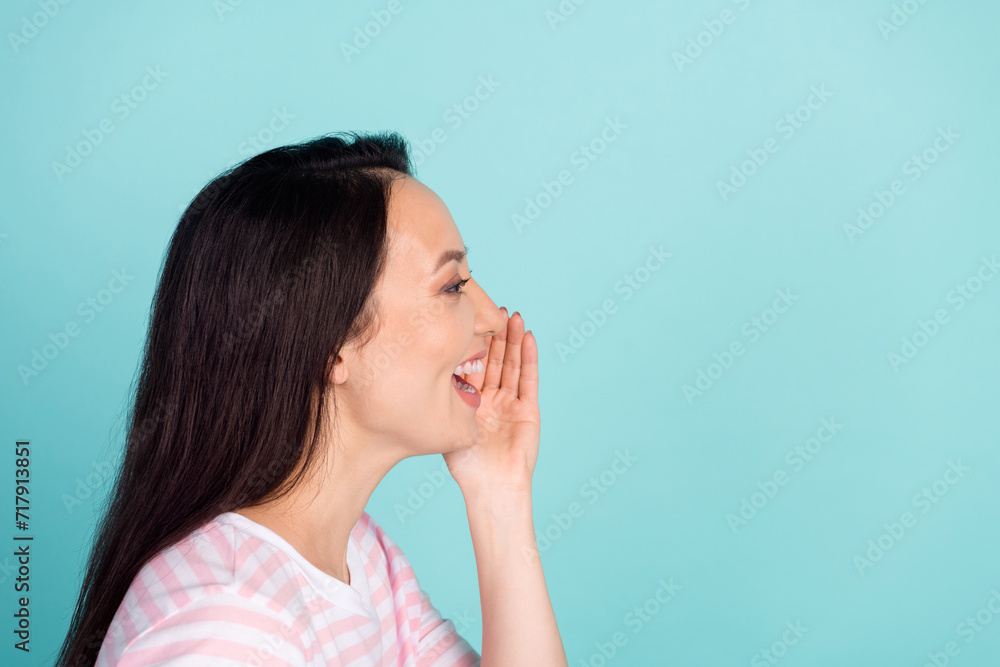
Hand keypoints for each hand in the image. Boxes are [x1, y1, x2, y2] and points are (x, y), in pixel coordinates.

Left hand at [443, 308, 539, 500]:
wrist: (491, 487)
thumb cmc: (466, 466)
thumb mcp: (447, 425)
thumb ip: (442, 401)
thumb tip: (421, 370)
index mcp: (472, 402)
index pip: (474, 365)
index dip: (474, 343)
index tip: (470, 318)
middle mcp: (492, 400)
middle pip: (496, 360)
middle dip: (496, 335)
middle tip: (496, 309)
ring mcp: (511, 403)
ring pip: (513, 364)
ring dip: (514, 340)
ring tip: (514, 316)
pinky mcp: (528, 409)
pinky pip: (529, 378)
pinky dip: (529, 357)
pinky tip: (528, 336)